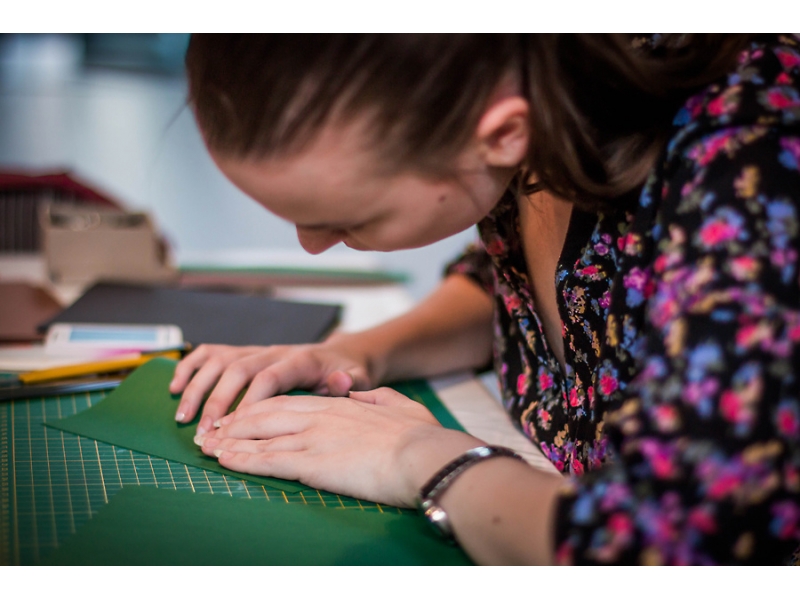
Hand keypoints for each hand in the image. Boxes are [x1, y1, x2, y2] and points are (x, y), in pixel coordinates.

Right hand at [170, 335, 375, 435]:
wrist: (341, 355)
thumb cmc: (348, 374)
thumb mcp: (360, 378)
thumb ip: (351, 382)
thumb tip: (340, 381)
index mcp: (300, 361)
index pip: (270, 377)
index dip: (250, 401)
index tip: (234, 428)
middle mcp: (274, 351)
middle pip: (238, 369)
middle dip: (217, 401)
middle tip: (203, 432)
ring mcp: (256, 350)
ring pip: (219, 361)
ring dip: (197, 387)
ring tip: (183, 418)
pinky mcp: (244, 353)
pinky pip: (210, 353)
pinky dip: (189, 367)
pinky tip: (174, 387)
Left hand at [196, 386, 480, 506]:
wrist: (425, 454)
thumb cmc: (420, 436)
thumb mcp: (400, 406)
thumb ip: (376, 397)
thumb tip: (360, 393)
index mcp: (339, 404)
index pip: (288, 402)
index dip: (261, 408)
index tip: (243, 416)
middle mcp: (320, 415)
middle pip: (266, 414)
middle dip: (235, 422)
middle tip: (213, 430)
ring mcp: (313, 437)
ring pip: (260, 435)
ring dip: (230, 442)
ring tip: (208, 447)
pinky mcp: (311, 462)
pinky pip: (267, 459)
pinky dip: (242, 459)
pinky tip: (224, 461)